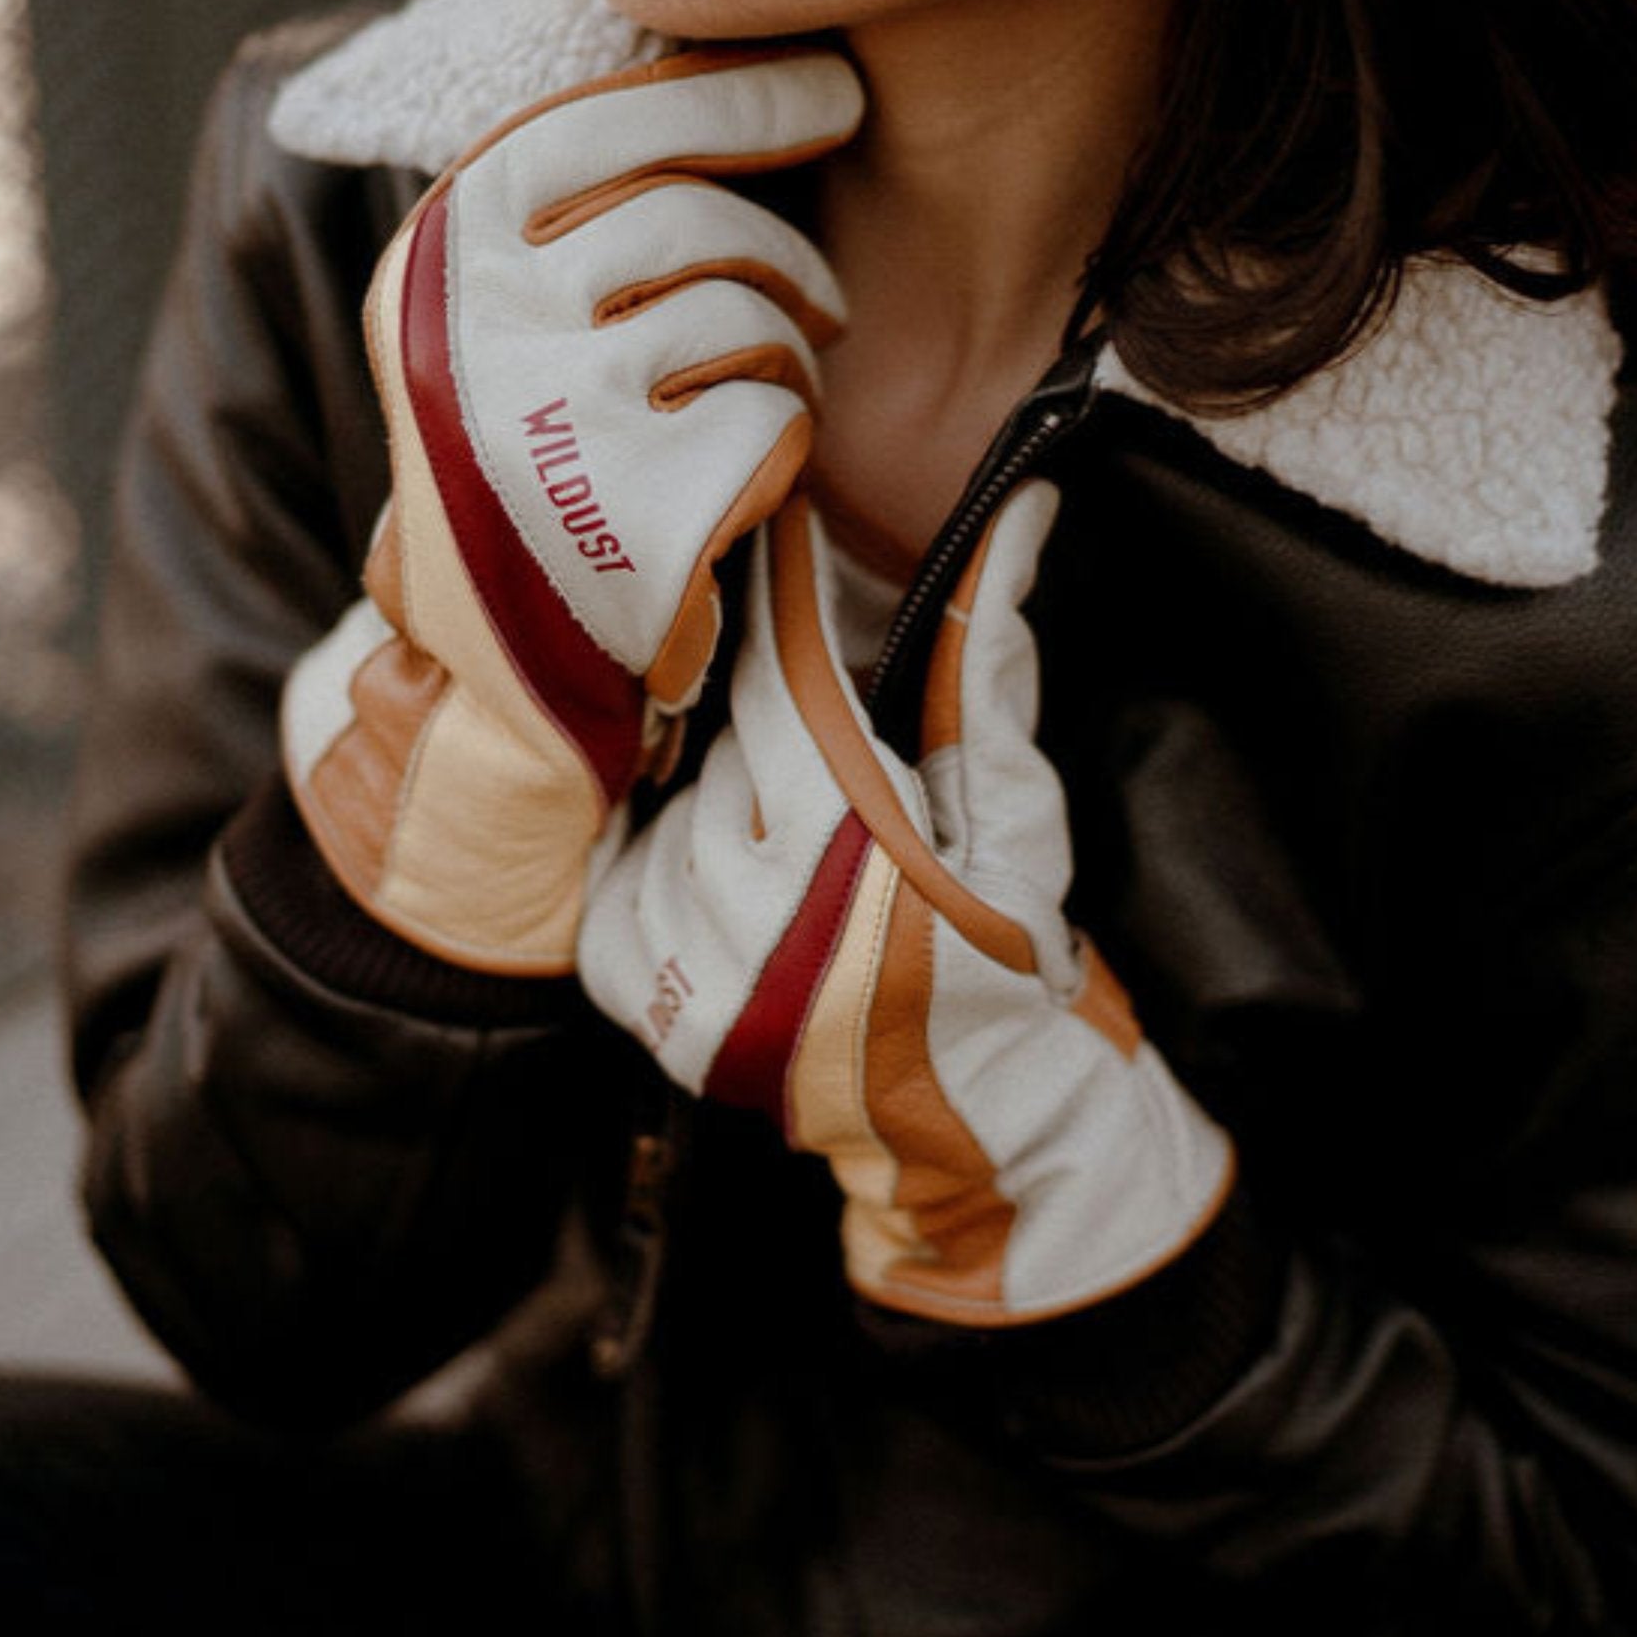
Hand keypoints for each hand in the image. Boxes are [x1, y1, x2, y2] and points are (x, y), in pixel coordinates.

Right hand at [280, 47, 864, 972]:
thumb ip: (575, 213)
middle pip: (696, 216)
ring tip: (763, 396)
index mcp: (439, 254)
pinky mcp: (638, 507)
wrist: (510, 668)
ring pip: (749, 312)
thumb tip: (724, 66)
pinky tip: (744, 480)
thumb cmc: (539, 468)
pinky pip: (777, 416)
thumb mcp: (510, 321)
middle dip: (788, 251)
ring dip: (789, 352)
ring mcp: (555, 416)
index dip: (741, 97)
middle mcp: (478, 321)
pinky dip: (786, 440)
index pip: (607, 122)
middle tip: (820, 297)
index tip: (835, 89)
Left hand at [578, 483, 1234, 1323]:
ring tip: (782, 824)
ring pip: (665, 817)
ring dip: (713, 800)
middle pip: (714, 744)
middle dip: (755, 716)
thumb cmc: (1018, 954)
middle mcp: (758, 905)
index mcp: (852, 839)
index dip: (779, 602)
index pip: (778, 673)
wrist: (987, 1122)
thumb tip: (1018, 514)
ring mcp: (699, 972)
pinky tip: (721, 873)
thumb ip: (989, 662)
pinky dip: (658, 872)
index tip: (776, 543)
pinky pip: (618, 900)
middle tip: (801, 727)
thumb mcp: (1018, 809)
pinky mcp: (663, 1024)